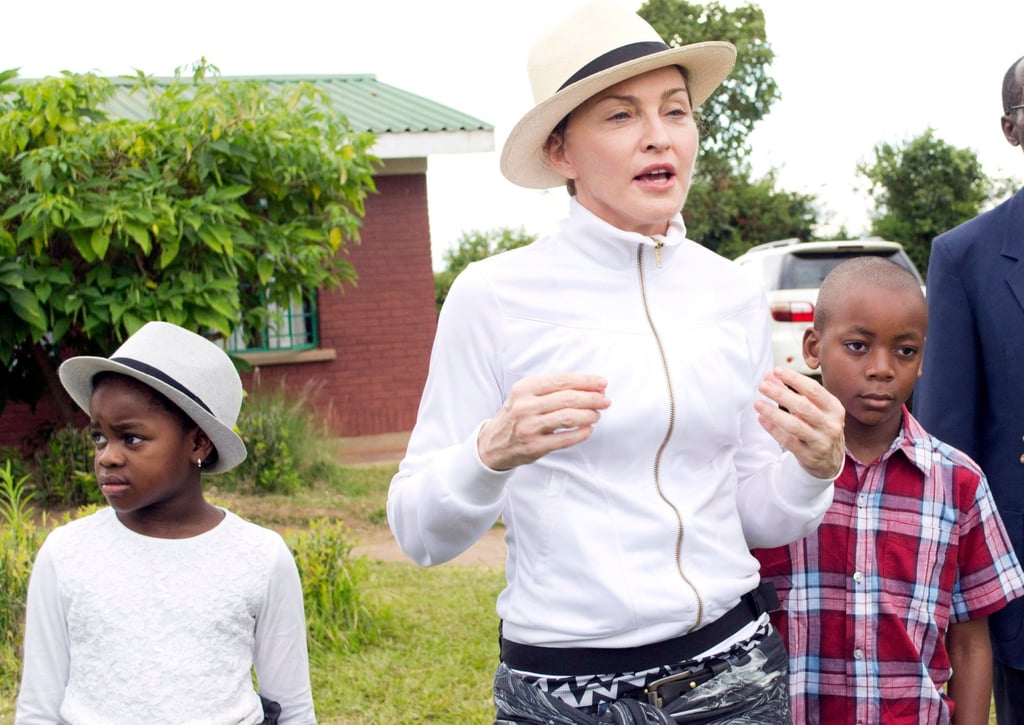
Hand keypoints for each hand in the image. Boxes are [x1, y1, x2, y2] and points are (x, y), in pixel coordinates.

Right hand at [478, 373, 610, 470]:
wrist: (493, 443)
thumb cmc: (517, 415)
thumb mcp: (526, 395)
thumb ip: (553, 389)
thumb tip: (590, 386)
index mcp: (524, 388)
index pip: (561, 380)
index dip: (585, 381)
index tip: (602, 383)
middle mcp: (525, 406)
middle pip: (567, 398)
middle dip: (592, 398)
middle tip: (605, 400)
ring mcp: (529, 427)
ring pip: (568, 417)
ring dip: (589, 415)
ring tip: (596, 415)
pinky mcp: (534, 446)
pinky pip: (565, 438)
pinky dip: (581, 433)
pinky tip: (588, 429)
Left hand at [755, 367, 844, 478]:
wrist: (831, 461)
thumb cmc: (820, 428)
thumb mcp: (813, 409)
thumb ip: (792, 392)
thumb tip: (771, 375)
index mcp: (834, 408)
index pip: (814, 390)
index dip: (794, 379)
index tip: (777, 371)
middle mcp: (830, 424)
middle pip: (803, 406)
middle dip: (781, 394)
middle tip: (763, 385)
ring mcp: (820, 441)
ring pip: (795, 425)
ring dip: (774, 413)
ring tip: (758, 403)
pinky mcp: (809, 456)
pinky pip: (788, 441)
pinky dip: (773, 429)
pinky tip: (762, 419)